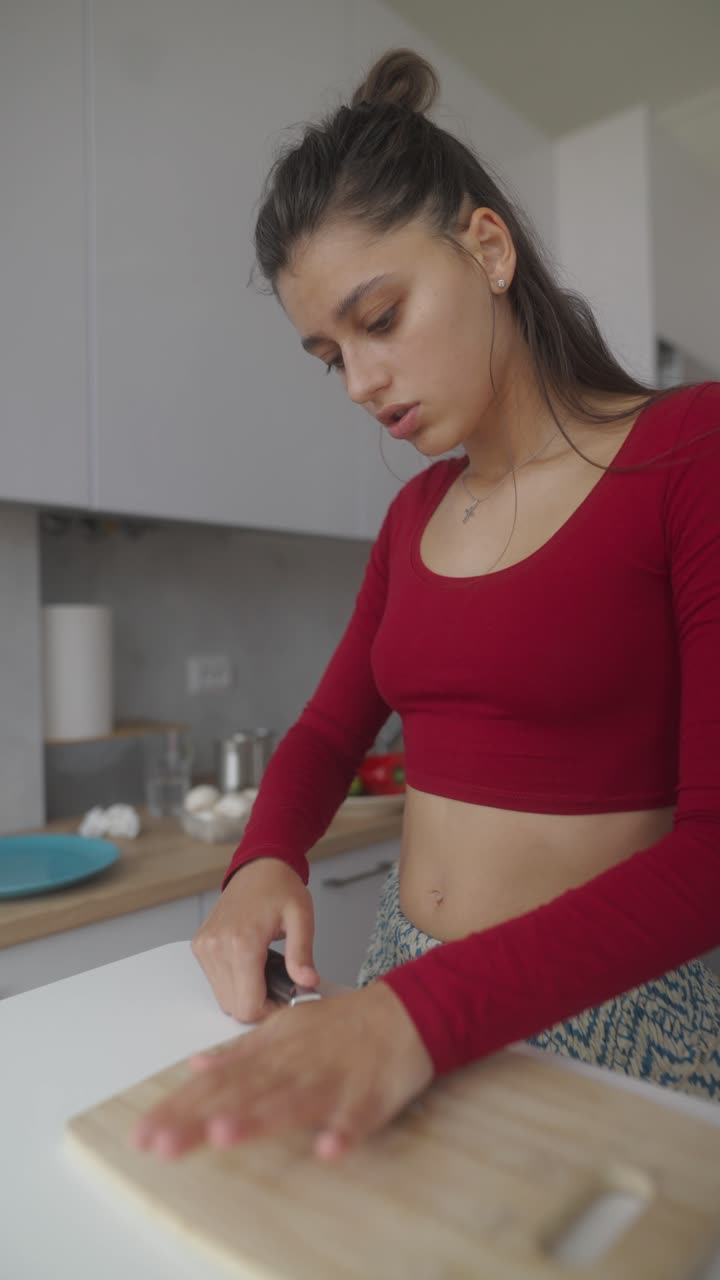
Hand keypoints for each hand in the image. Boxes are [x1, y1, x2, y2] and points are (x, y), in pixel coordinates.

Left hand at [129, 982, 433, 1161]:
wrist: (404, 1012)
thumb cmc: (339, 1025)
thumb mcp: (284, 1028)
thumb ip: (240, 1051)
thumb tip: (194, 1066)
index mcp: (271, 1052)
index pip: (216, 1084)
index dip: (180, 1107)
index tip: (144, 1133)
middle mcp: (294, 1065)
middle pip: (242, 1094)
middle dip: (200, 1119)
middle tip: (160, 1144)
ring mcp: (331, 1080)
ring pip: (292, 1102)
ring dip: (260, 1119)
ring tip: (223, 1136)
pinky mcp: (369, 1097)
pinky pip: (356, 1119)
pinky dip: (343, 1132)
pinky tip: (328, 1149)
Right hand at [191, 858, 318, 1022]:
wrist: (258, 866)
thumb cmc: (280, 888)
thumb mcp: (301, 917)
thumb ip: (302, 954)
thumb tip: (307, 982)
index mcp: (241, 942)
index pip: (248, 1006)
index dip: (270, 1011)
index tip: (286, 997)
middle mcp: (216, 947)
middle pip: (234, 1007)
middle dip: (259, 1003)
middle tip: (280, 983)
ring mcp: (204, 947)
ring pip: (223, 998)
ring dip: (245, 993)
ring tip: (266, 970)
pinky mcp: (200, 946)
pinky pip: (215, 981)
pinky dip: (233, 982)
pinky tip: (250, 964)